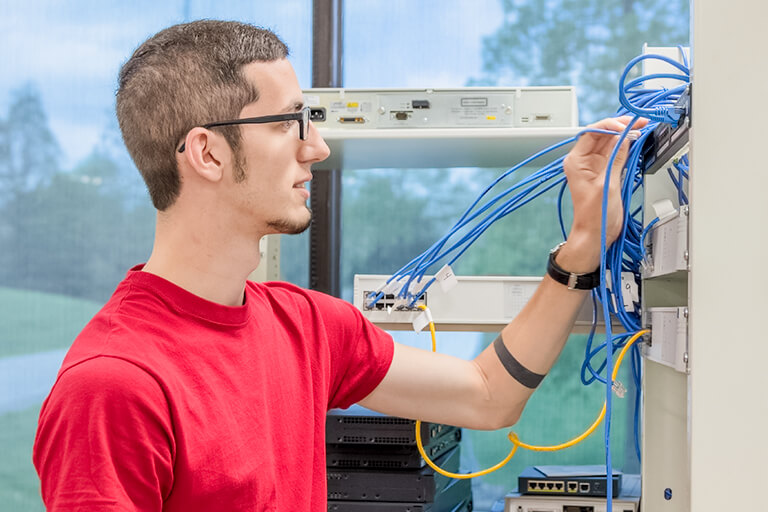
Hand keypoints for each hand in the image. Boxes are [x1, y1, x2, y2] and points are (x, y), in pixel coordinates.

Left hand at [560, 116, 647, 270]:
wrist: (596, 234)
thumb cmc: (594, 216)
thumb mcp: (607, 184)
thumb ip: (615, 158)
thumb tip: (624, 138)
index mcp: (576, 161)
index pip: (591, 132)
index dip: (609, 125)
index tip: (625, 124)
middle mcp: (583, 161)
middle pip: (601, 134)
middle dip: (619, 126)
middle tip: (638, 122)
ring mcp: (594, 166)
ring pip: (609, 142)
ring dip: (624, 134)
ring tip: (640, 127)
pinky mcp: (605, 171)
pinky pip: (615, 152)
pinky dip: (625, 145)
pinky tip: (635, 140)